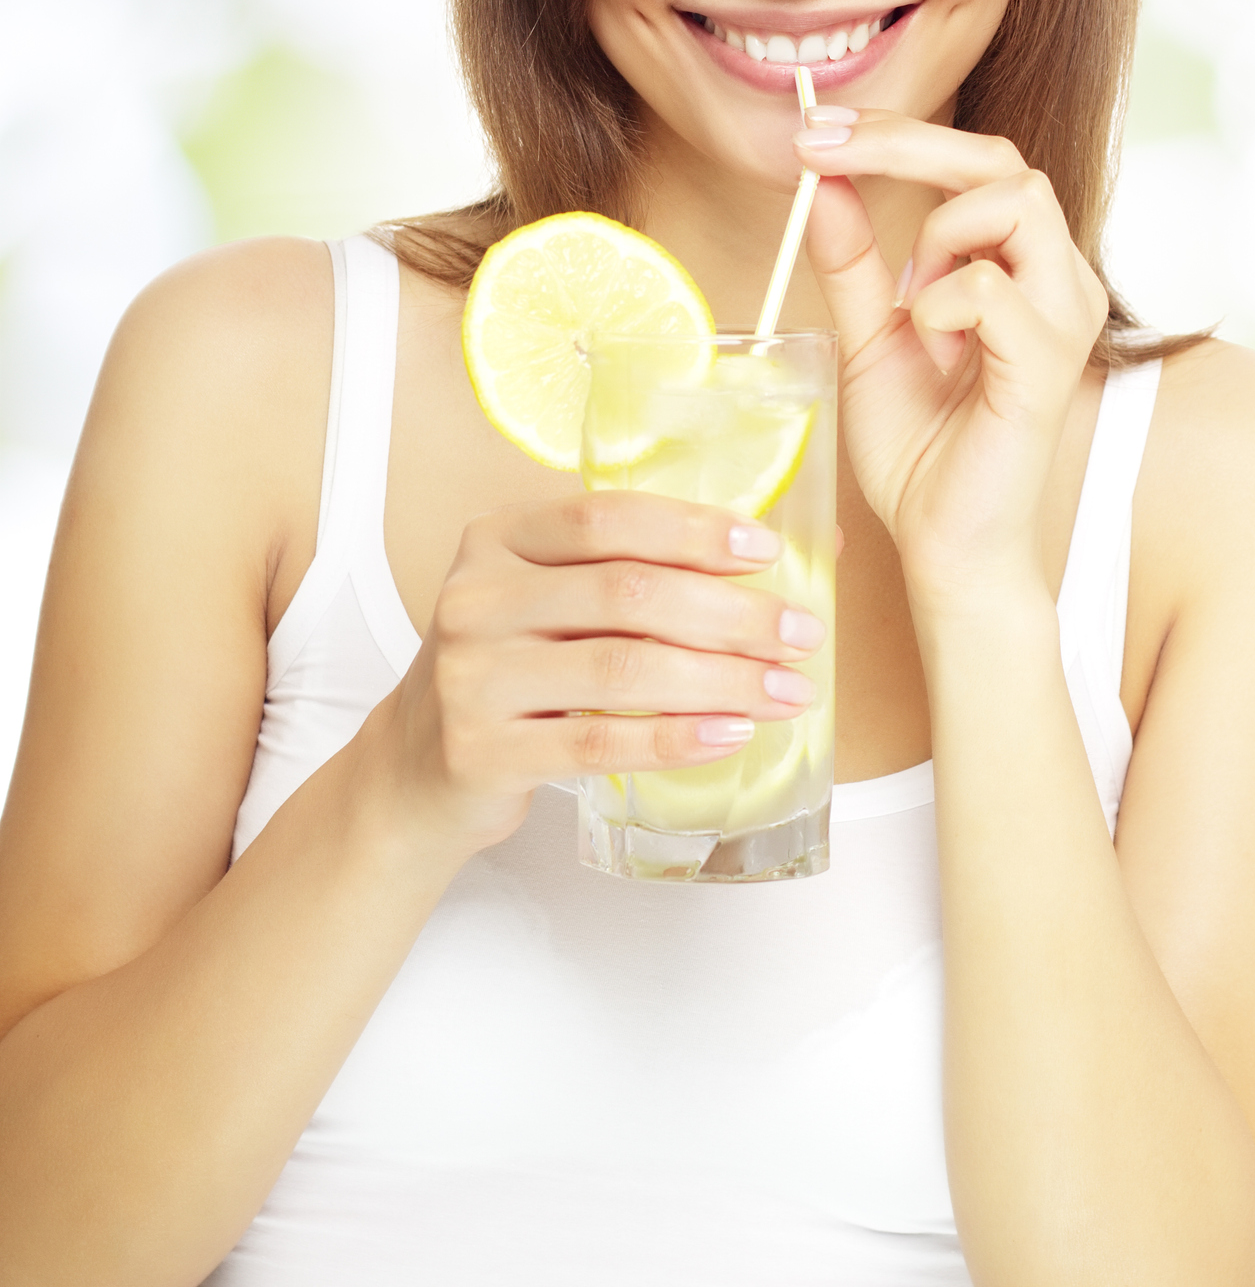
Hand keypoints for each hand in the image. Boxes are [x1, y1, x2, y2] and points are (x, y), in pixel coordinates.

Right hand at [376, 494, 824, 855]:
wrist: (416, 769)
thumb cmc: (512, 672)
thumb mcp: (552, 603)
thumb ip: (644, 571)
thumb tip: (807, 545)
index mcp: (500, 539)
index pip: (607, 517)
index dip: (694, 531)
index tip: (767, 551)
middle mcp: (477, 598)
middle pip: (626, 593)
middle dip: (730, 615)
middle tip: (799, 636)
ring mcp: (472, 676)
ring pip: (621, 670)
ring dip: (720, 681)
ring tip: (785, 692)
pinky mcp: (481, 750)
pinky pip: (597, 744)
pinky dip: (674, 739)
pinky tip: (728, 735)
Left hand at [796, 111, 1107, 605]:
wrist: (943, 544)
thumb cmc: (921, 447)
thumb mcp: (869, 335)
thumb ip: (853, 261)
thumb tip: (820, 179)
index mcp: (1019, 266)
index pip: (976, 161)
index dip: (896, 133)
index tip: (814, 130)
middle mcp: (1056, 280)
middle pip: (1003, 158)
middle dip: (905, 143)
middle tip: (820, 150)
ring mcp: (1060, 319)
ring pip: (1017, 200)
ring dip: (937, 233)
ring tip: (908, 302)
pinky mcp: (1047, 366)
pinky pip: (994, 288)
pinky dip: (941, 300)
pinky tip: (927, 340)